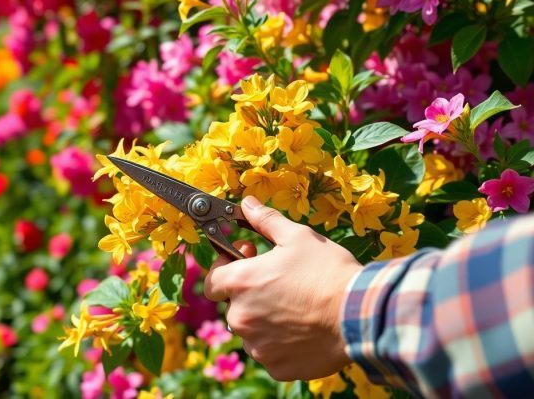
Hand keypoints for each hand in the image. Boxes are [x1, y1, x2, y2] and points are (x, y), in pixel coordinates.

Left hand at [204, 196, 361, 379]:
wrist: (360, 315)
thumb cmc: (328, 272)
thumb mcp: (298, 237)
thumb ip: (265, 221)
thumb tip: (247, 203)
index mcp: (240, 283)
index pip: (211, 281)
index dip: (225, 269)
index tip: (247, 259)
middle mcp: (240, 317)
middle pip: (232, 306)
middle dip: (249, 294)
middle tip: (279, 283)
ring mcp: (257, 346)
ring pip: (251, 331)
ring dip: (264, 320)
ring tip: (296, 307)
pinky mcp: (275, 366)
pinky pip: (270, 353)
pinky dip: (281, 343)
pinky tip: (303, 330)